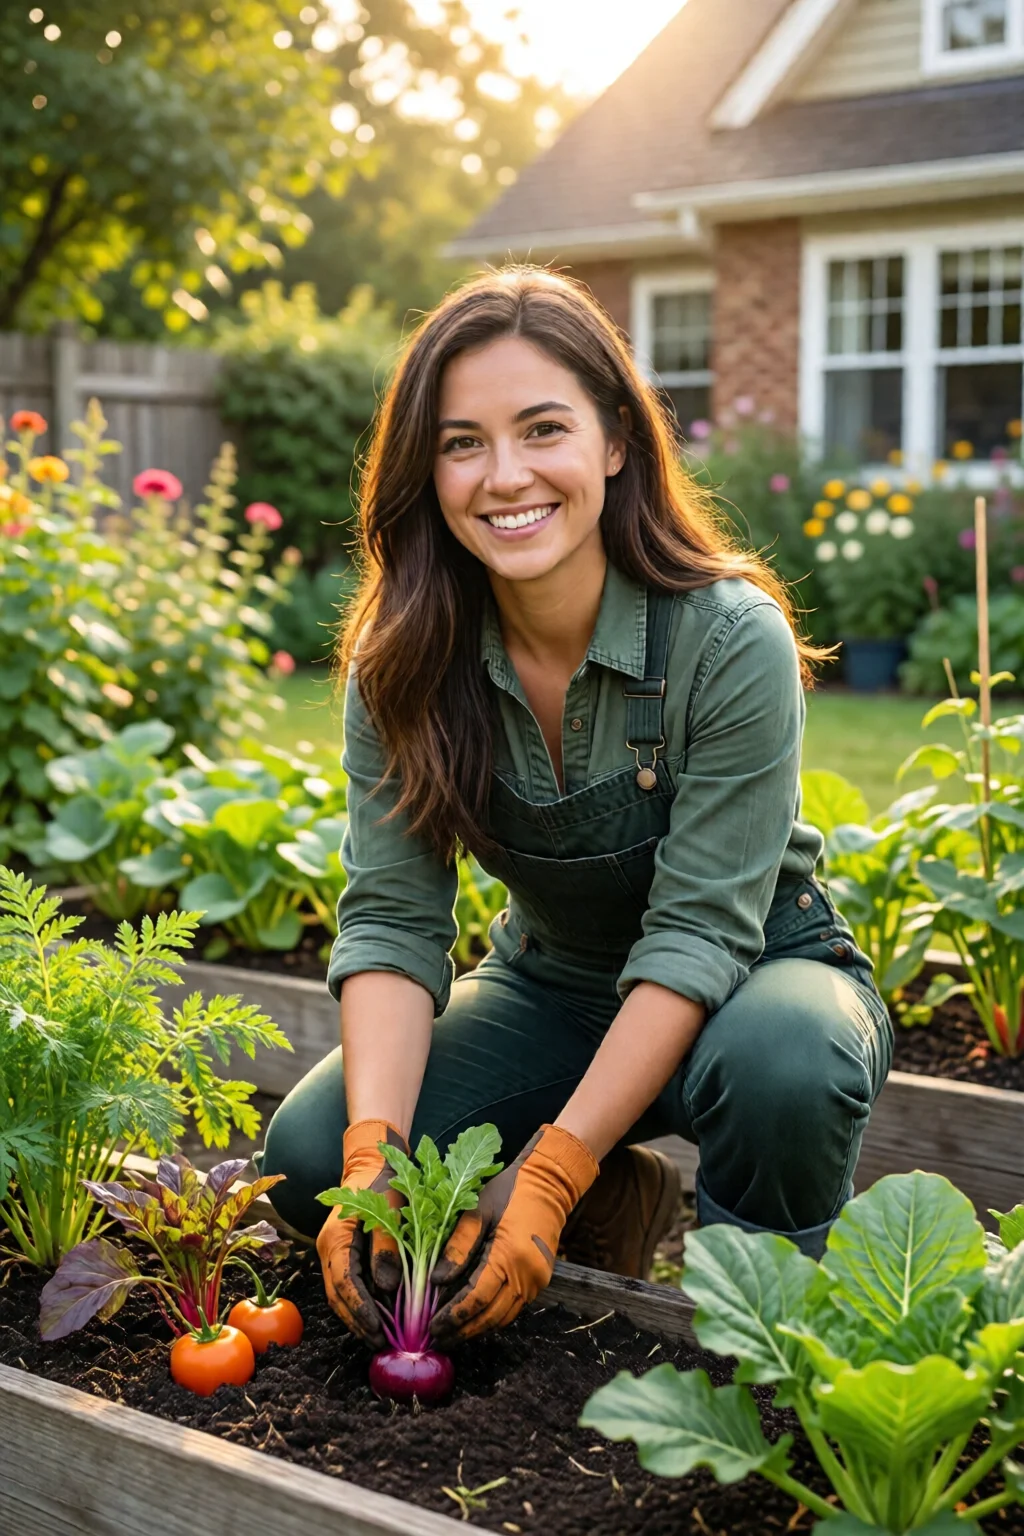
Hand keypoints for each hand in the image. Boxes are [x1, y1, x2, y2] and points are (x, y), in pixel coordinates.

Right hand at [317, 1118, 407, 1348]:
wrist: (371, 1162)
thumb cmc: (383, 1182)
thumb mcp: (391, 1209)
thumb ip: (387, 1247)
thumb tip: (387, 1288)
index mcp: (337, 1236)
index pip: (343, 1282)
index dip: (359, 1309)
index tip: (377, 1329)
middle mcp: (329, 1248)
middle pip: (337, 1295)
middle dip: (357, 1321)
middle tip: (380, 1343)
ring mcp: (333, 1253)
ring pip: (339, 1295)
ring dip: (356, 1318)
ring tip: (378, 1339)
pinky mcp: (343, 1256)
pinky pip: (346, 1286)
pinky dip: (359, 1305)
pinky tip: (376, 1319)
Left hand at [429, 1124, 598, 1346]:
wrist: (550, 1183)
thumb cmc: (509, 1191)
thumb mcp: (477, 1210)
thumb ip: (458, 1246)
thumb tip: (436, 1281)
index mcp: (510, 1256)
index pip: (476, 1297)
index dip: (453, 1315)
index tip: (431, 1326)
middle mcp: (528, 1275)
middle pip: (491, 1316)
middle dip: (463, 1330)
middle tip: (437, 1338)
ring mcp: (538, 1281)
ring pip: (504, 1317)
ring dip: (478, 1329)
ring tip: (452, 1335)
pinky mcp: (540, 1280)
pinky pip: (514, 1308)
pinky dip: (493, 1318)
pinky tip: (474, 1319)